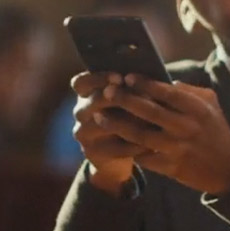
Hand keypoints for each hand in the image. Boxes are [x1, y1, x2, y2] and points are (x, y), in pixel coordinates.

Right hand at [69, 72, 147, 193]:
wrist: (122, 151)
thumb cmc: (129, 115)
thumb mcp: (128, 100)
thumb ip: (132, 90)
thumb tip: (147, 82)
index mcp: (85, 93)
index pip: (81, 82)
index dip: (98, 79)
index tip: (120, 78)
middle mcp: (80, 112)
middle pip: (91, 102)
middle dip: (114, 99)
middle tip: (133, 97)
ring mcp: (83, 133)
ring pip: (101, 125)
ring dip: (126, 122)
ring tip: (148, 120)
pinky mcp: (91, 152)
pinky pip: (111, 148)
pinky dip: (131, 146)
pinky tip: (149, 144)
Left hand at [102, 76, 229, 194]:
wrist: (228, 169)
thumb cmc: (216, 131)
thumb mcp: (210, 104)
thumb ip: (188, 90)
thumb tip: (162, 80)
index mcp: (197, 109)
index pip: (168, 93)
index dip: (146, 84)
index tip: (127, 77)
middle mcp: (187, 128)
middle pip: (150, 112)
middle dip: (125, 100)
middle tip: (107, 92)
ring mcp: (177, 149)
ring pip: (140, 136)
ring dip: (117, 125)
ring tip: (100, 116)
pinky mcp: (171, 167)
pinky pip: (143, 157)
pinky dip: (126, 148)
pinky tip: (111, 140)